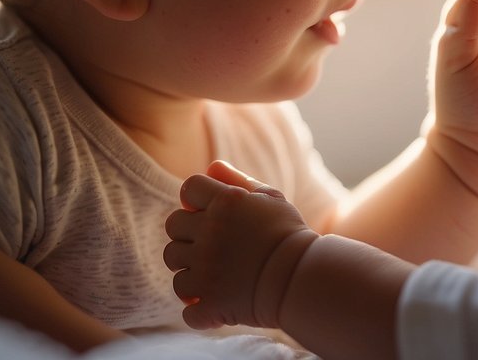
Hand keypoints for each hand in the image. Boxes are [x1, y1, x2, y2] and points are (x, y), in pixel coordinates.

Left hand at [164, 161, 318, 330]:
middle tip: (209, 247)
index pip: (189, 188)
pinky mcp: (210, 303)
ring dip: (191, 272)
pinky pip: (188, 310)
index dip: (194, 199)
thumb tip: (212, 166)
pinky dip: (200, 311)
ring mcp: (207, 270)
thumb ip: (238, 181)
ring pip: (175, 268)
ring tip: (214, 277)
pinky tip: (217, 306)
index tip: (206, 212)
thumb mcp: (270, 198)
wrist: (304, 277)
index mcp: (226, 202)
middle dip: (187, 235)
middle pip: (173, 226)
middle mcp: (210, 233)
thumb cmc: (288, 235)